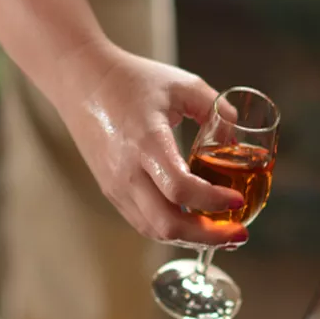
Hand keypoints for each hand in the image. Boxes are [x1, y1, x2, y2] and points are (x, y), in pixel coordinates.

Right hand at [56, 43, 248, 247]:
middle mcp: (127, 171)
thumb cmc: (132, 80)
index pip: (181, 189)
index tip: (237, 199)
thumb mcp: (182, 85)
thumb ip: (216, 110)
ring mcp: (116, 186)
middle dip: (208, 236)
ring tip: (223, 233)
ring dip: (192, 238)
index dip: (213, 201)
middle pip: (168, 224)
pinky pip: (144, 222)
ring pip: (155, 230)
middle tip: (239, 232)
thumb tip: (237, 140)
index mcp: (146, 142)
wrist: (81, 81)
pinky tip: (196, 224)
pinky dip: (173, 230)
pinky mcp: (111, 191)